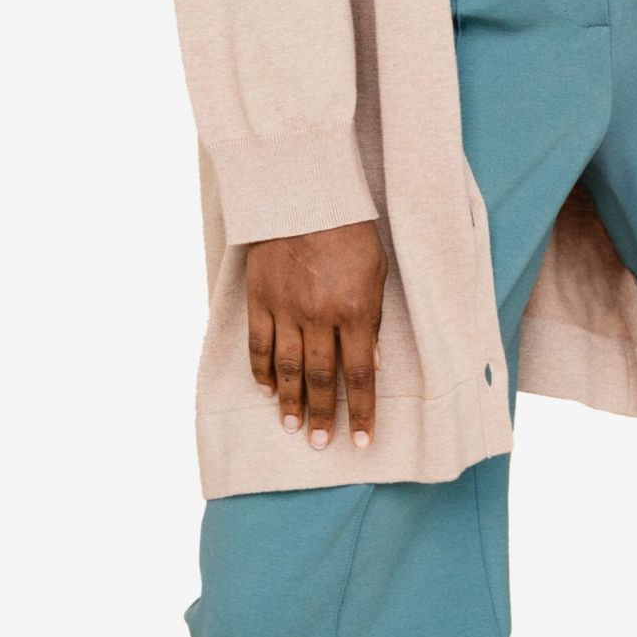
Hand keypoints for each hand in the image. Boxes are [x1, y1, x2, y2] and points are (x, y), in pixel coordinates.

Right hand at [246, 221, 387, 449]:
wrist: (306, 193)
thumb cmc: (352, 231)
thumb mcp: (378, 273)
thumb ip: (373, 320)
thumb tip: (371, 365)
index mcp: (355, 311)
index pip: (359, 375)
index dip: (360, 411)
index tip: (360, 440)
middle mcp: (319, 316)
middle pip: (320, 378)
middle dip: (323, 415)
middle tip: (321, 444)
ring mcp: (285, 308)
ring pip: (286, 368)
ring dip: (290, 402)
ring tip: (292, 427)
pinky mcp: (260, 296)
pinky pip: (259, 343)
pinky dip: (261, 369)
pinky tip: (265, 389)